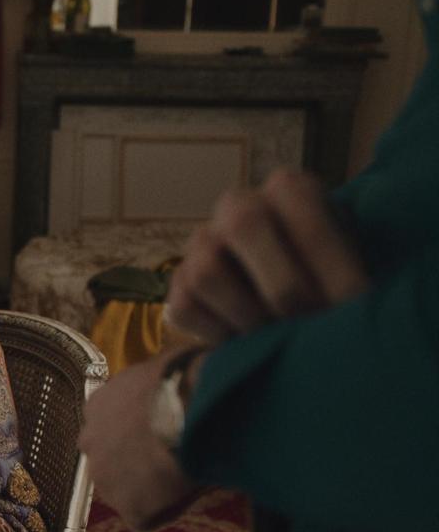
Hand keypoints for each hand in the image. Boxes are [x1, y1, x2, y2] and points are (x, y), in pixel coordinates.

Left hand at [78, 349, 202, 530]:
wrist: (187, 409)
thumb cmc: (181, 379)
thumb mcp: (160, 366)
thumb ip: (152, 383)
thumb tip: (174, 378)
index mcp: (96, 405)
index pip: (111, 427)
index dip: (139, 433)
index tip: (163, 431)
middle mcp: (90, 442)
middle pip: (112, 460)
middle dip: (137, 462)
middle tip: (172, 456)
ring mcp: (105, 478)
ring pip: (127, 491)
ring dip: (151, 487)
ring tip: (183, 472)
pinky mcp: (128, 508)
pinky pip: (147, 516)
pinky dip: (167, 509)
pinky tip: (187, 489)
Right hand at [165, 169, 368, 343]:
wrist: (280, 305)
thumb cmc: (325, 278)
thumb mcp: (348, 261)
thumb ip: (347, 271)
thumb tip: (351, 305)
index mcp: (287, 190)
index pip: (299, 207)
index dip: (329, 259)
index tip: (354, 303)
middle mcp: (238, 205)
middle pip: (243, 224)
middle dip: (283, 283)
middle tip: (309, 320)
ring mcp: (201, 243)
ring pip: (208, 271)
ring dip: (248, 314)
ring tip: (275, 336)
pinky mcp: (177, 282)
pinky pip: (186, 306)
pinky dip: (218, 332)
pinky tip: (244, 341)